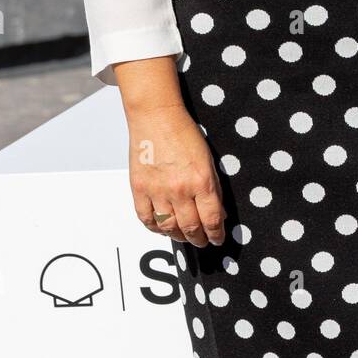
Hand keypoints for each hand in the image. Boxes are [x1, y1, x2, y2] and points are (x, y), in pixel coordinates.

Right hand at [127, 103, 226, 247]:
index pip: (212, 220)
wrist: (156, 116)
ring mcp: (158, 191)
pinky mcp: (139, 189)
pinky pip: (146, 219)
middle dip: (199, 239)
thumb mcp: (208, 159)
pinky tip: (162, 227)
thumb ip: (213, 188)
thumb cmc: (184, 132)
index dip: (216, 234)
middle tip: (201, 241)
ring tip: (183, 235)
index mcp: (202, 180)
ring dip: (178, 236)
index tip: (217, 239)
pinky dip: (155, 228)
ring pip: (169, 228)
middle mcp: (180, 189)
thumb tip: (218, 213)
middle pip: (191, 228)